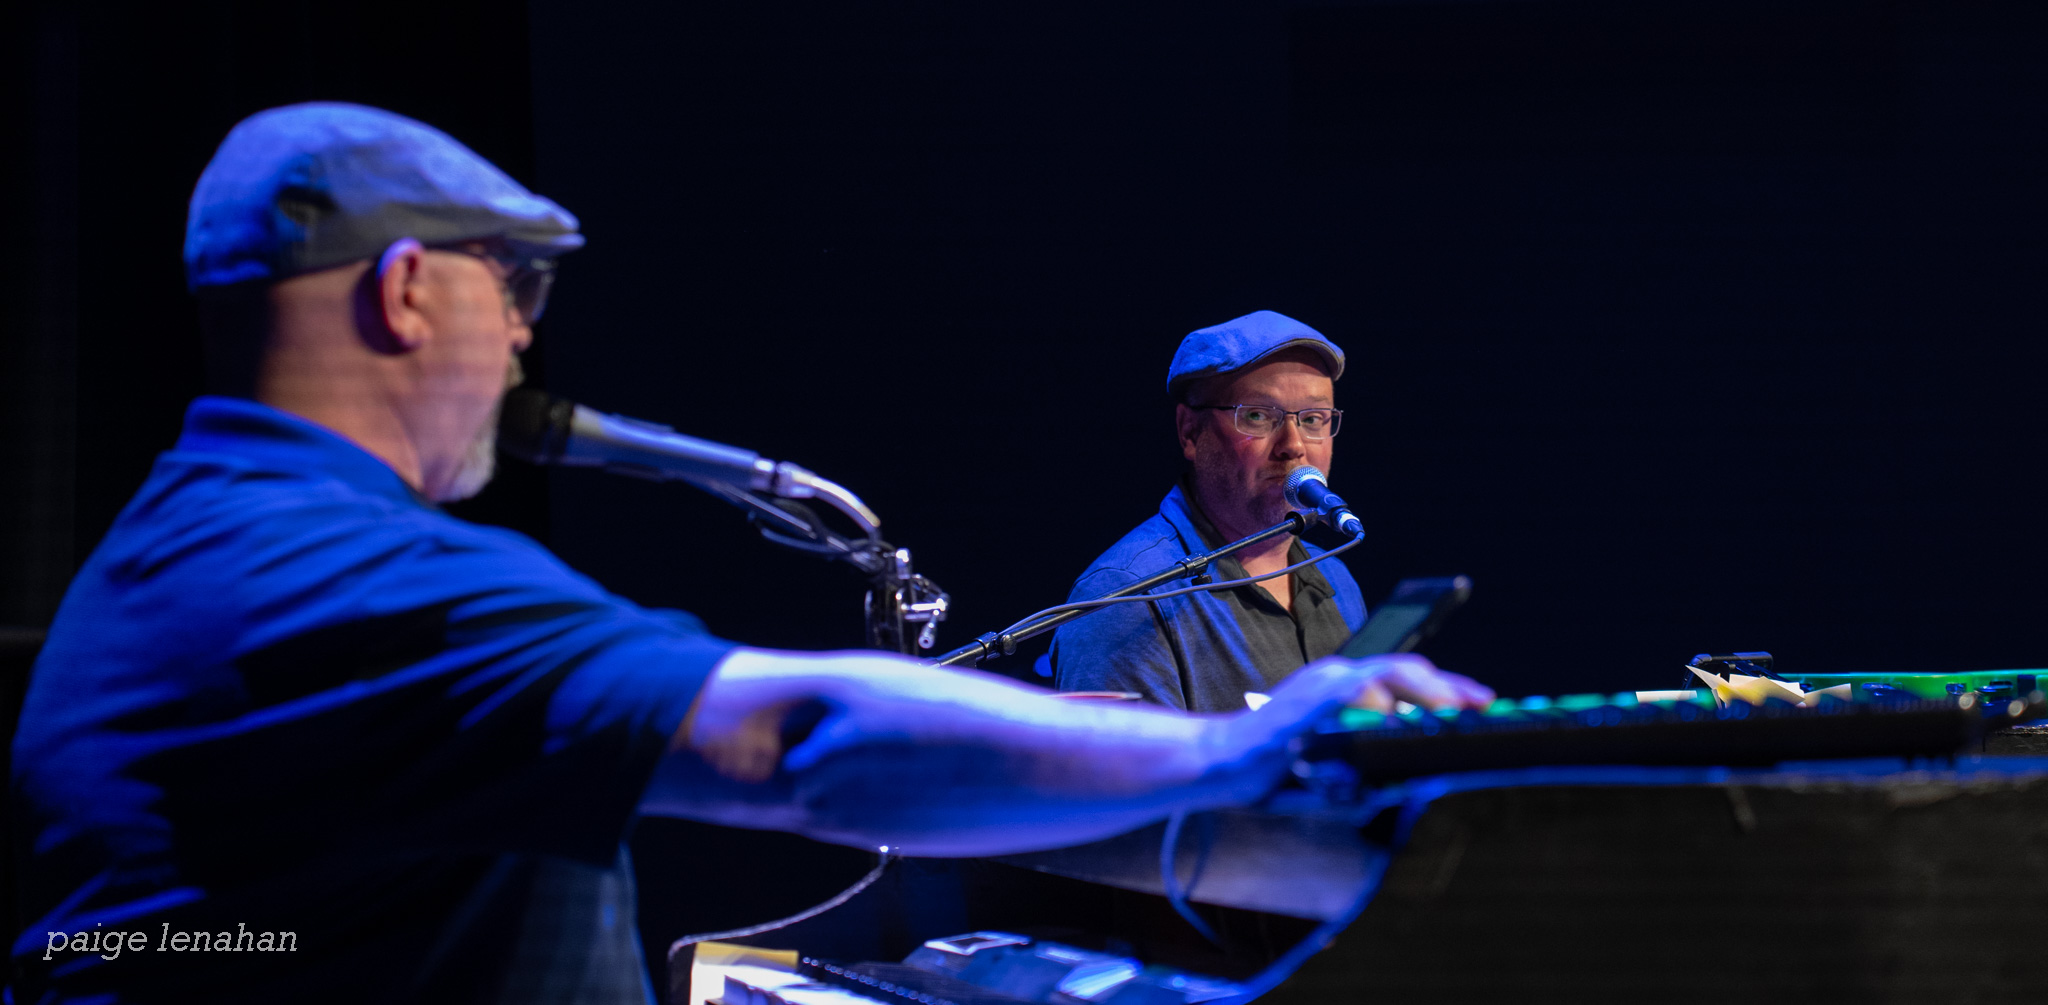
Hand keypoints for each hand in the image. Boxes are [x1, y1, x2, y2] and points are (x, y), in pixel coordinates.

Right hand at [1201, 654, 1493, 805]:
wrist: (1223, 764)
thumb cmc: (1278, 768)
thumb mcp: (1335, 763)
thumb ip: (1373, 764)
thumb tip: (1420, 777)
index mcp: (1345, 689)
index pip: (1405, 680)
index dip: (1447, 689)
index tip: (1483, 701)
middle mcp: (1336, 678)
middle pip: (1402, 668)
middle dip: (1446, 686)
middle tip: (1480, 704)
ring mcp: (1322, 687)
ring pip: (1384, 673)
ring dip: (1423, 689)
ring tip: (1451, 708)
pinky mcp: (1307, 702)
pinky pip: (1351, 693)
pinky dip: (1377, 702)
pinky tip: (1395, 717)